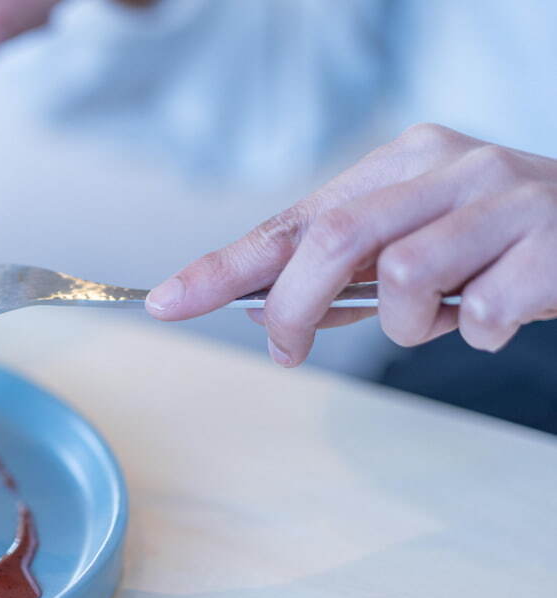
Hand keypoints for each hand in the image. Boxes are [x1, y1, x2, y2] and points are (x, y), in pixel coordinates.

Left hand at [145, 124, 556, 363]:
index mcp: (405, 163)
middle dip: (292, 309)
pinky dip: (481, 334)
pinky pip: (482, 316)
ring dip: (407, 326)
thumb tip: (258, 309)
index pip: (294, 221)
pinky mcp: (552, 243)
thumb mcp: (419, 243)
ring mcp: (503, 199)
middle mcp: (451, 168)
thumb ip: (347, 269)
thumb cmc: (501, 245)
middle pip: (332, 243)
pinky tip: (504, 314)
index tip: (163, 303)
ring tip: (445, 318)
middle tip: (289, 351)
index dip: (223, 267)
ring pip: (403, 278)